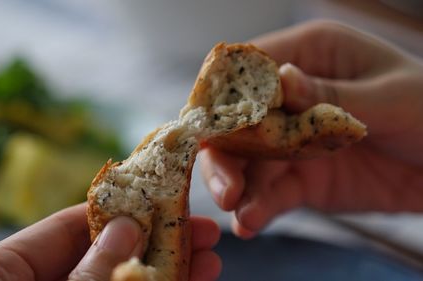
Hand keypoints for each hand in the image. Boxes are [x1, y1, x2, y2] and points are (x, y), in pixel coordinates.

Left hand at [0, 204, 220, 280]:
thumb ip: (89, 272)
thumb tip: (125, 227)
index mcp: (3, 272)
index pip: (67, 228)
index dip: (120, 211)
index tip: (162, 200)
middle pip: (103, 256)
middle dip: (155, 243)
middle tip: (201, 232)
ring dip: (165, 275)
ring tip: (208, 262)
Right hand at [201, 20, 422, 238]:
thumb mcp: (391, 97)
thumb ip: (332, 95)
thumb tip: (281, 79)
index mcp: (312, 55)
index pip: (250, 69)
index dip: (224, 95)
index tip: (208, 125)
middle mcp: (292, 96)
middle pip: (239, 121)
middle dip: (225, 152)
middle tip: (224, 185)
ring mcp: (293, 141)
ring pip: (247, 162)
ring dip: (236, 185)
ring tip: (236, 208)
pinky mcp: (300, 179)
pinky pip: (271, 193)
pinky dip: (257, 208)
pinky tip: (249, 223)